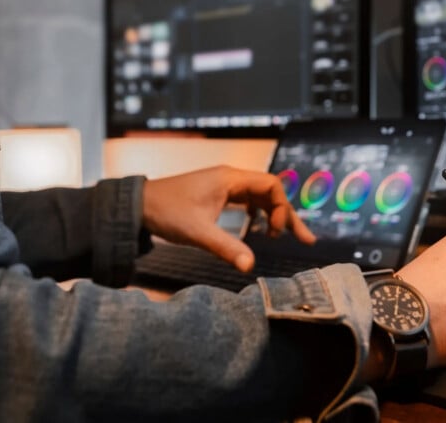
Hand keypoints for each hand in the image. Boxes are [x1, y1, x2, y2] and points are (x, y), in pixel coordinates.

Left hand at [141, 165, 314, 271]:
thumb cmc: (166, 212)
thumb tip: (251, 267)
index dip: (281, 208)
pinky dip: (258, 213)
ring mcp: (223, 185)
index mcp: (229, 179)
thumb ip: (226, 248)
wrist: (138, 206)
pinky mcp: (216, 194)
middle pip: (270, 192)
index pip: (271, 185)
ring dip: (274, 215)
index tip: (275, 233)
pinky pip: (246, 200)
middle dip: (287, 215)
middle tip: (307, 240)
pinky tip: (260, 228)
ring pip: (259, 197)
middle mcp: (230, 178)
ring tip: (287, 237)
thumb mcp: (197, 233)